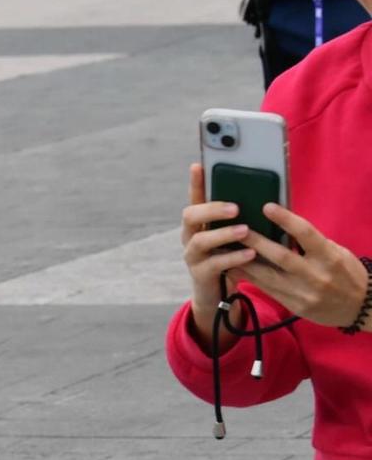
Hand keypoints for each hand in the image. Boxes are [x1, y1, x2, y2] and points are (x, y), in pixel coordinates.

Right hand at [181, 163, 257, 338]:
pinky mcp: (200, 274)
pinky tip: (250, 253)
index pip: (196, 197)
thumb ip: (246, 216)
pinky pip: (214, 264)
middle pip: (190, 215)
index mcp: (201, 222)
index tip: (199, 165)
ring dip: (223, 234)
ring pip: (200, 240)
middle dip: (211, 208)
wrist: (222, 294)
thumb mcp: (241, 234)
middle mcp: (191, 236)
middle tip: (235, 207)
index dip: (196, 182)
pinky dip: (233, 257)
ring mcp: (193, 256)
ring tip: (245, 230)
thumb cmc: (236, 256)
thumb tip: (268, 193)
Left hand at [242, 203, 369, 328]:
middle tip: (235, 228)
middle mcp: (316, 275)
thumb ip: (311, 243)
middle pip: (280, 256)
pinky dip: (248, 278)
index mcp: (330, 256)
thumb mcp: (336, 253)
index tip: (267, 206)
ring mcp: (303, 293)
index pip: (306, 233)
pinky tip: (232, 268)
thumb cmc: (347, 273)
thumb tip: (282, 225)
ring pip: (267, 276)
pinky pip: (266, 290)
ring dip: (243, 262)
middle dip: (255, 242)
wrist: (360, 307)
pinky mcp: (294, 306)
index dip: (286, 219)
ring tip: (224, 249)